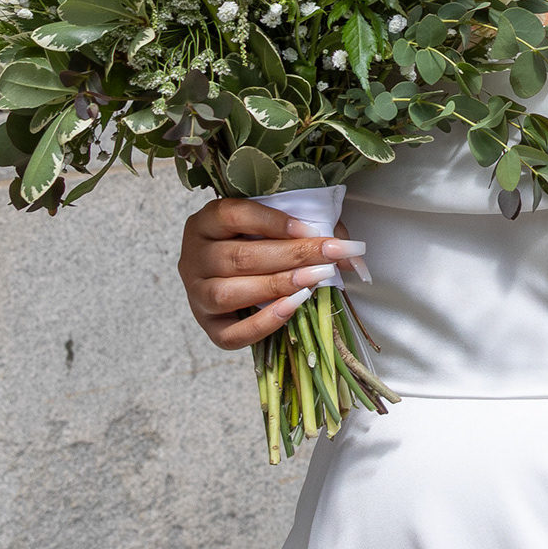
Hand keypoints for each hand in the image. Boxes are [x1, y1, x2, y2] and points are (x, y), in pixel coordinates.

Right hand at [178, 196, 362, 349]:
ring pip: (229, 292)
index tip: (313, 229)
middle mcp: (193, 257)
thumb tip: (354, 254)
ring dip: (277, 287)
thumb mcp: (284, 228)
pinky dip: (263, 322)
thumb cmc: (264, 244)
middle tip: (329, 258)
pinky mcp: (209, 327)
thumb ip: (315, 232)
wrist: (243, 277)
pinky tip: (292, 307)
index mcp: (206, 223)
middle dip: (290, 257)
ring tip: (315, 280)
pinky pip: (230, 333)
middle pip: (239, 257)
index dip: (273, 222)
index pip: (233, 215)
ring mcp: (196, 294)